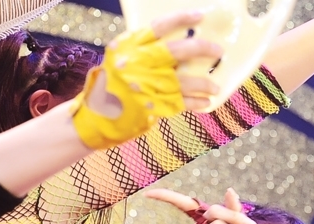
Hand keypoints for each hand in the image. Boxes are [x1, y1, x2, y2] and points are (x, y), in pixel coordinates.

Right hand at [71, 11, 223, 148]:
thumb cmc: (111, 84)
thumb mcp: (121, 59)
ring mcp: (145, 85)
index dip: (182, 19)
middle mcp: (136, 63)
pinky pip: (182, 103)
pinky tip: (206, 102)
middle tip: (218, 51)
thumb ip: (145, 51)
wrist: (95, 116)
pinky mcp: (151, 106)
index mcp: (127, 46)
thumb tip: (182, 47)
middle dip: (202, 48)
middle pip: (177, 51)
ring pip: (184, 80)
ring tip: (216, 86)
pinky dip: (197, 102)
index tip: (201, 16)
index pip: (159, 26)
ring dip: (205, 83)